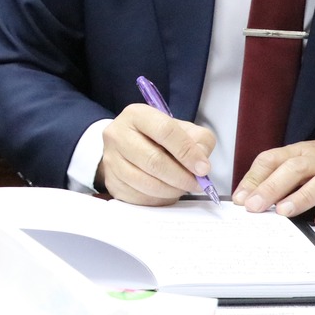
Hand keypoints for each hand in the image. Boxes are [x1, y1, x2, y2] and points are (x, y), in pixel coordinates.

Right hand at [98, 104, 216, 205]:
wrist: (131, 147)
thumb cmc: (160, 138)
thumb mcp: (183, 130)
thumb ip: (199, 141)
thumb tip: (200, 164)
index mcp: (137, 115)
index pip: (165, 131)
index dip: (187, 151)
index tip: (203, 168)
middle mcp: (118, 134)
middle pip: (153, 160)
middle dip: (181, 176)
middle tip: (196, 183)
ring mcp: (111, 159)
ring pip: (146, 182)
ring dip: (171, 190)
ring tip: (182, 187)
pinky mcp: (111, 182)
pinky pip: (139, 197)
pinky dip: (159, 199)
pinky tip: (166, 193)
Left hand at [233, 136, 314, 227]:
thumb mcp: (304, 161)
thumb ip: (279, 176)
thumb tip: (247, 197)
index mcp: (302, 152)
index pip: (273, 159)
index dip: (254, 178)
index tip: (240, 199)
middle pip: (295, 169)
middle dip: (272, 187)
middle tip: (253, 207)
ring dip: (302, 196)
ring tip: (284, 212)